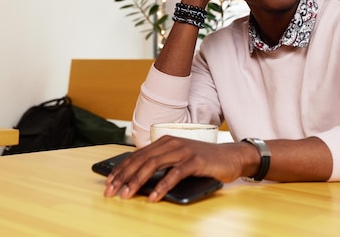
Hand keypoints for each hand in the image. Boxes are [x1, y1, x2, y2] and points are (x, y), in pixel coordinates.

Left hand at [103, 136, 247, 201]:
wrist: (231, 156)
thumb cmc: (203, 160)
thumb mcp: (178, 160)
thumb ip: (161, 165)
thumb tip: (138, 181)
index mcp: (164, 142)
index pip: (136, 156)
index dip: (120, 169)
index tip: (108, 183)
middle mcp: (170, 143)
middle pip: (140, 160)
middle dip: (123, 177)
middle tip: (111, 191)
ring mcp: (183, 151)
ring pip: (153, 165)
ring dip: (137, 181)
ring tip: (127, 195)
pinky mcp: (195, 161)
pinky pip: (174, 174)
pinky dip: (162, 187)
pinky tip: (154, 197)